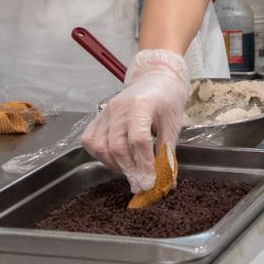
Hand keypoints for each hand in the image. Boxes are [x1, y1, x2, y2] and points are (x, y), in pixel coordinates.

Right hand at [80, 49, 188, 191]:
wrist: (155, 78)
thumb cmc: (167, 100)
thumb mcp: (173, 125)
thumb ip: (167, 153)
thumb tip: (167, 182)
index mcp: (141, 105)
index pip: (138, 139)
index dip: (143, 164)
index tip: (150, 182)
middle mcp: (118, 108)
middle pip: (117, 146)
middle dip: (129, 170)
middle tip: (141, 185)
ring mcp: (105, 112)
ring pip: (100, 147)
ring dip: (115, 165)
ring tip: (131, 171)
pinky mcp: (97, 117)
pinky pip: (90, 141)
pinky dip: (100, 156)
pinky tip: (116, 160)